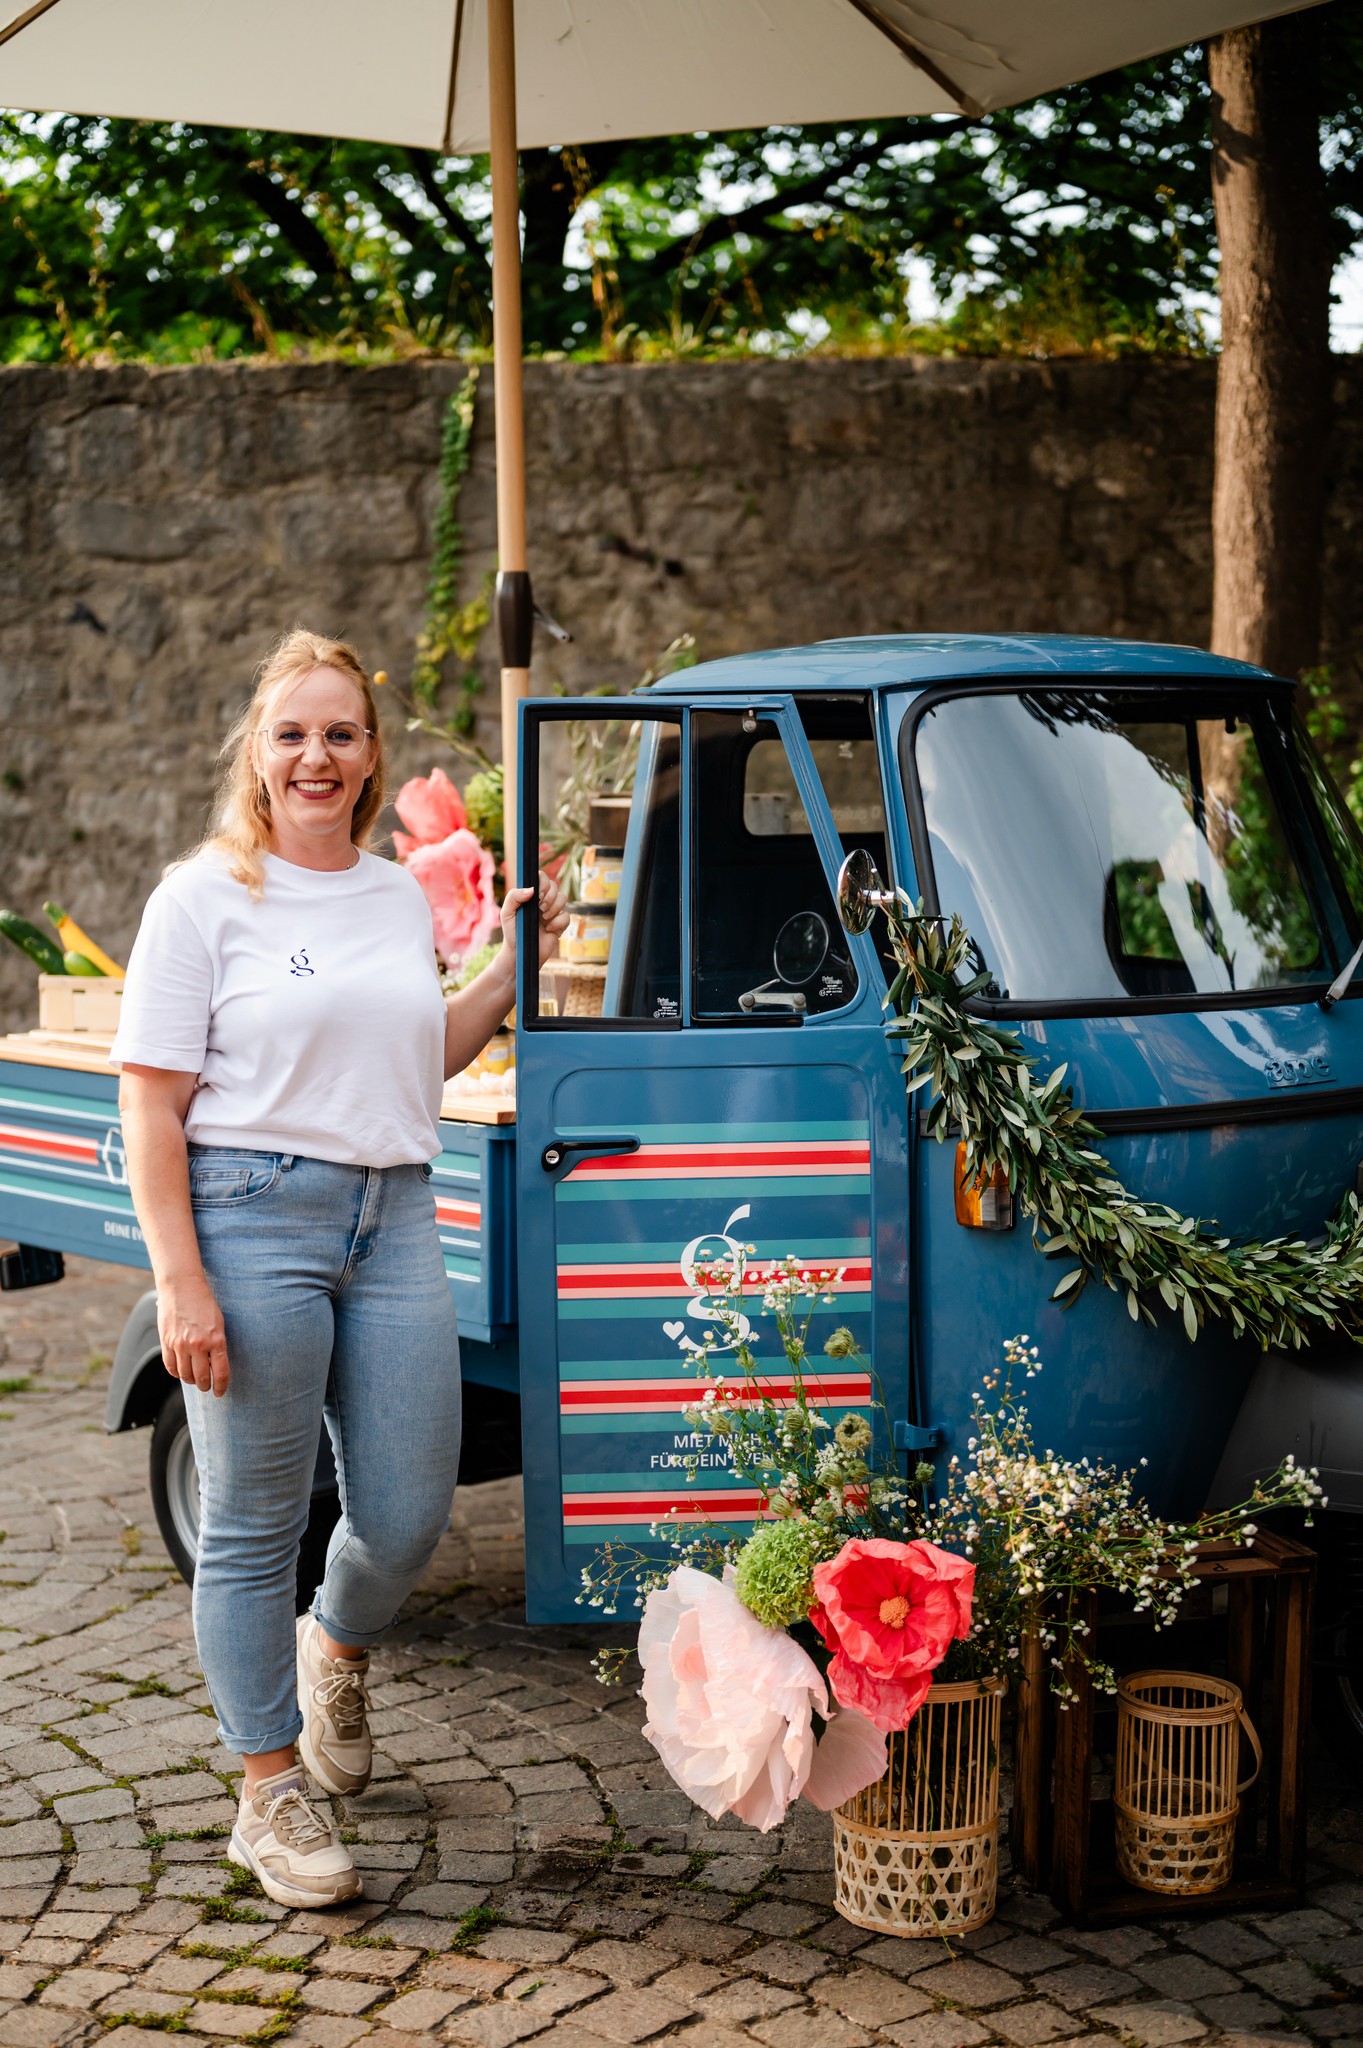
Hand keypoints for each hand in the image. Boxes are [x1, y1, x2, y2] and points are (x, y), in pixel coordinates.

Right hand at [157, 1275, 229, 1397]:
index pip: (220, 1373)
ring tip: (194, 1378)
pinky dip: (176, 1372)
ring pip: (185, 1375)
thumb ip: (217, 1345)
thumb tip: (215, 1366)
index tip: (220, 1392)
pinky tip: (181, 1371)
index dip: (221, 1386)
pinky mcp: (166, 1342)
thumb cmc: (204, 1303)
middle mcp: (198, 1344)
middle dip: (205, 1386)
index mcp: (216, 1340)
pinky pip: (170, 1366)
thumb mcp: (219, 1323)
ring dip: (191, 1380)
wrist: (182, 1286)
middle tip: (207, 1386)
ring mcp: (180, 1344)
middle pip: (201, 1378)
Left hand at [500, 869, 570, 972]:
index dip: (543, 882)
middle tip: (540, 909)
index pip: (541, 878)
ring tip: (544, 919)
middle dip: (550, 896)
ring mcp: (553, 912)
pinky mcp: (560, 925)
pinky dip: (558, 922)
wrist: (521, 954)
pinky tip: (549, 929)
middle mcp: (543, 901)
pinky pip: (567, 916)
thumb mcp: (507, 914)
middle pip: (555, 886)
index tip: (537, 895)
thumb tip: (532, 889)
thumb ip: (513, 897)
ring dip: (555, 908)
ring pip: (563, 898)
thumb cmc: (512, 933)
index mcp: (531, 896)